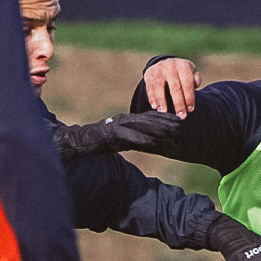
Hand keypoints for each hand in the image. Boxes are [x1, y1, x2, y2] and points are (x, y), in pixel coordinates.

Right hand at [53, 110, 181, 158]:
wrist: (79, 141)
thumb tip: (152, 142)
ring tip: (173, 131)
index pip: (148, 117)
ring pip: (141, 126)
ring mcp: (117, 126)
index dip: (164, 118)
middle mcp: (123, 120)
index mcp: (126, 120)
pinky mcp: (111, 134)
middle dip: (165, 121)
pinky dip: (142, 139)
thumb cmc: (99, 141)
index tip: (178, 119)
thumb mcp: (120, 140)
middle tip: (181, 123)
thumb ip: (134, 139)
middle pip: (148, 119)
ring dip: (158, 128)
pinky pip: (129, 136)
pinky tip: (153, 141)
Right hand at [143, 57, 200, 116]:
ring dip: (161, 101)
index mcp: (183, 66)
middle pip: (175, 87)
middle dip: (178, 103)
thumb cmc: (182, 74)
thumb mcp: (191, 73)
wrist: (166, 63)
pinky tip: (154, 107)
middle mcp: (171, 66)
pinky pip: (150, 87)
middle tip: (180, 116)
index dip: (189, 97)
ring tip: (163, 112)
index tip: (190, 110)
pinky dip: (152, 97)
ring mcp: (159, 69)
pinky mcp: (149, 73)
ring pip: (159, 86)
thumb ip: (195, 79)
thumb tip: (195, 85)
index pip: (187, 83)